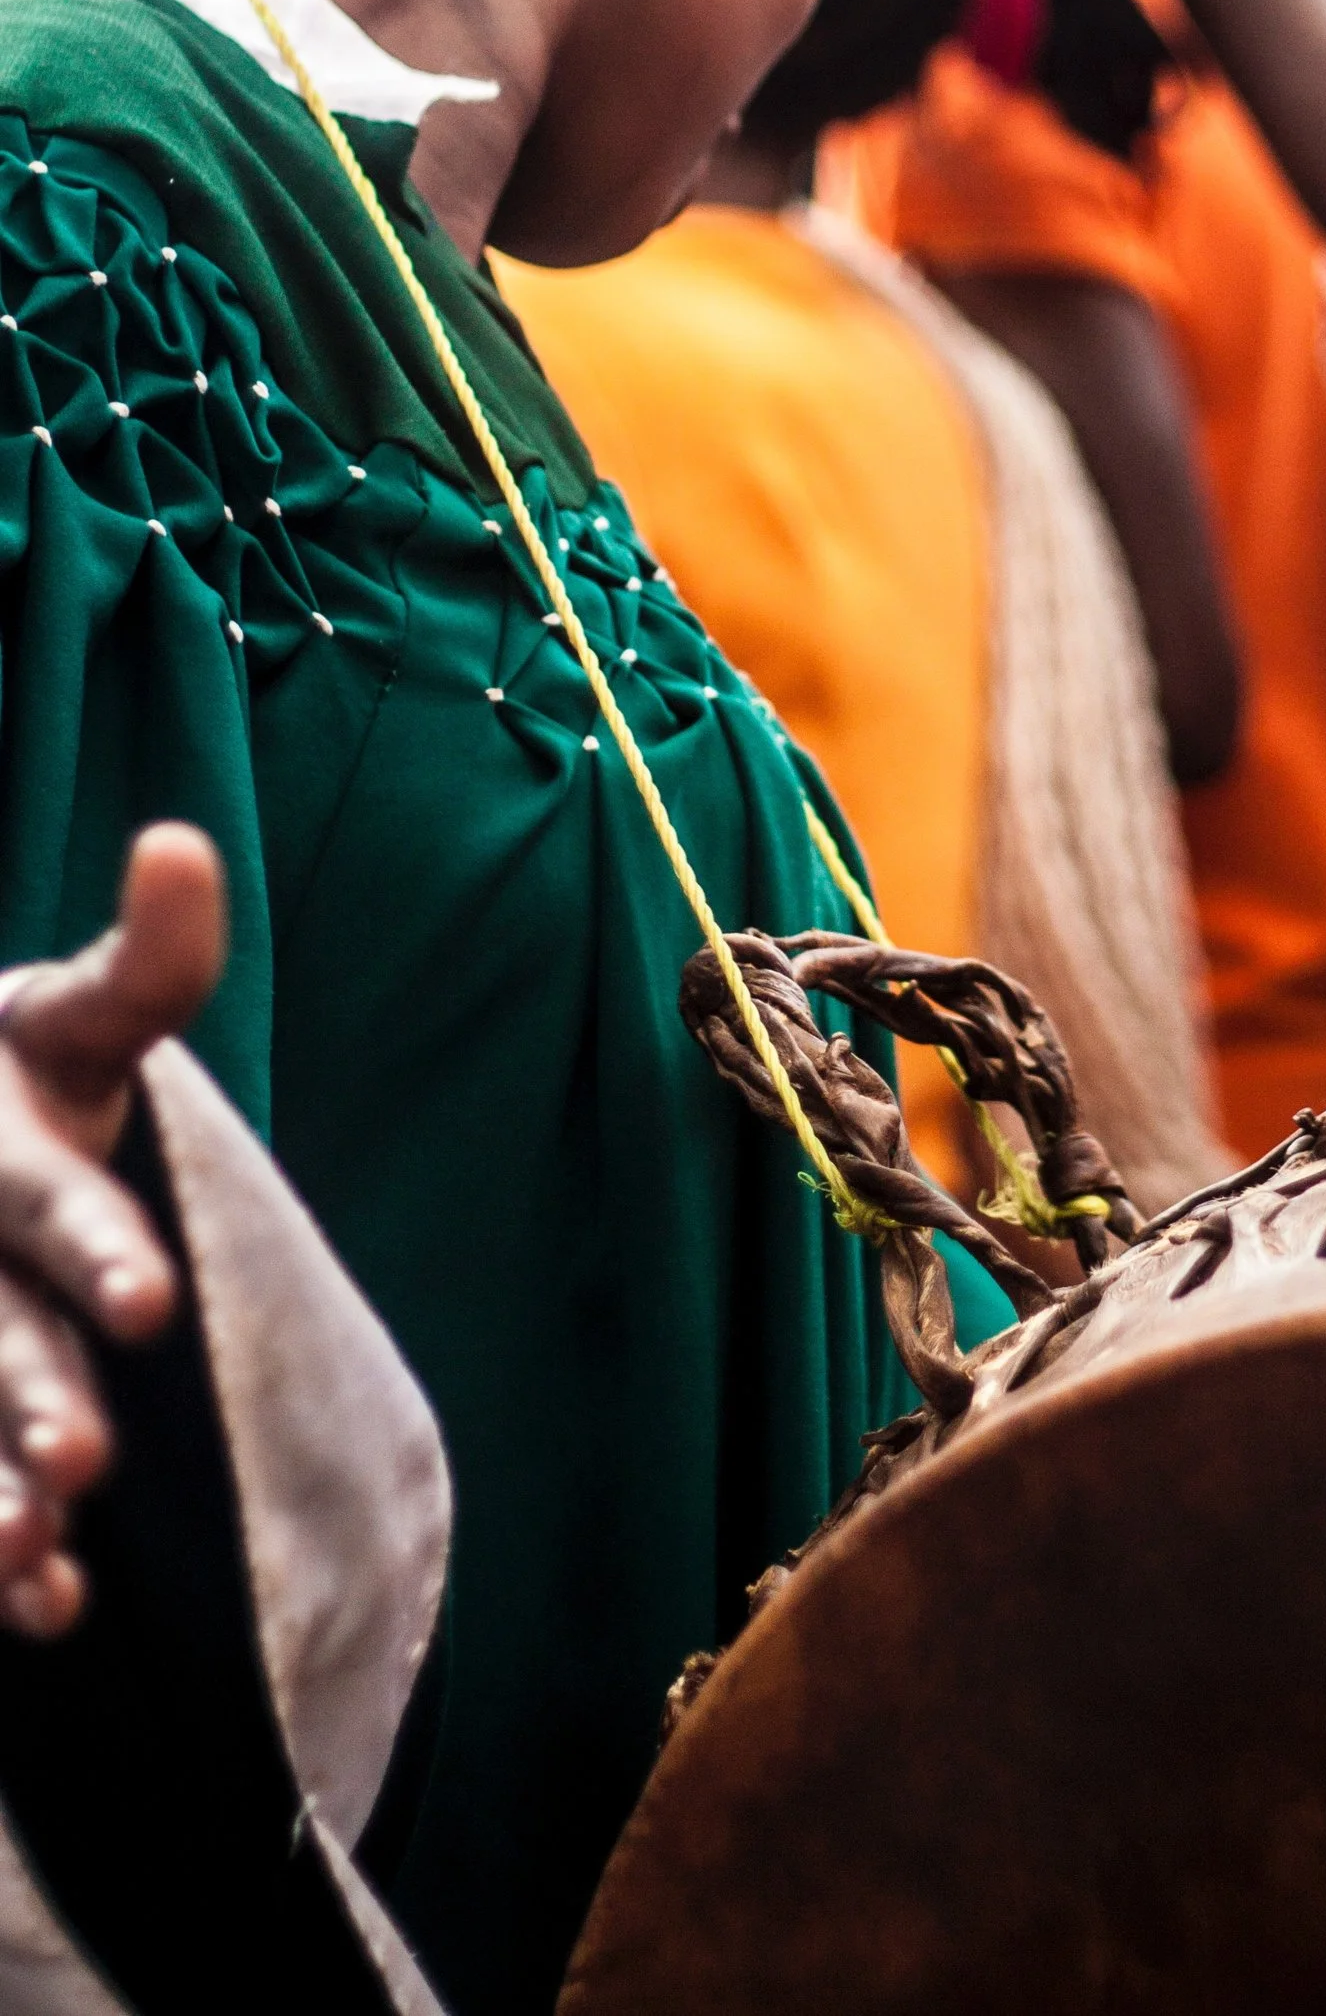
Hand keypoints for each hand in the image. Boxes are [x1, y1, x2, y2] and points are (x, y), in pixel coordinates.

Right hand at [0, 827, 226, 1634]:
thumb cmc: (26, 1078)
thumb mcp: (76, 1017)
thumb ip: (150, 960)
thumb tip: (181, 844)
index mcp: (5, 1143)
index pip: (48, 1197)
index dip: (96, 1244)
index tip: (155, 1302)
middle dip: (31, 1393)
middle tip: (90, 1457)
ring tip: (40, 1558)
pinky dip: (4, 1562)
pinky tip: (49, 1608)